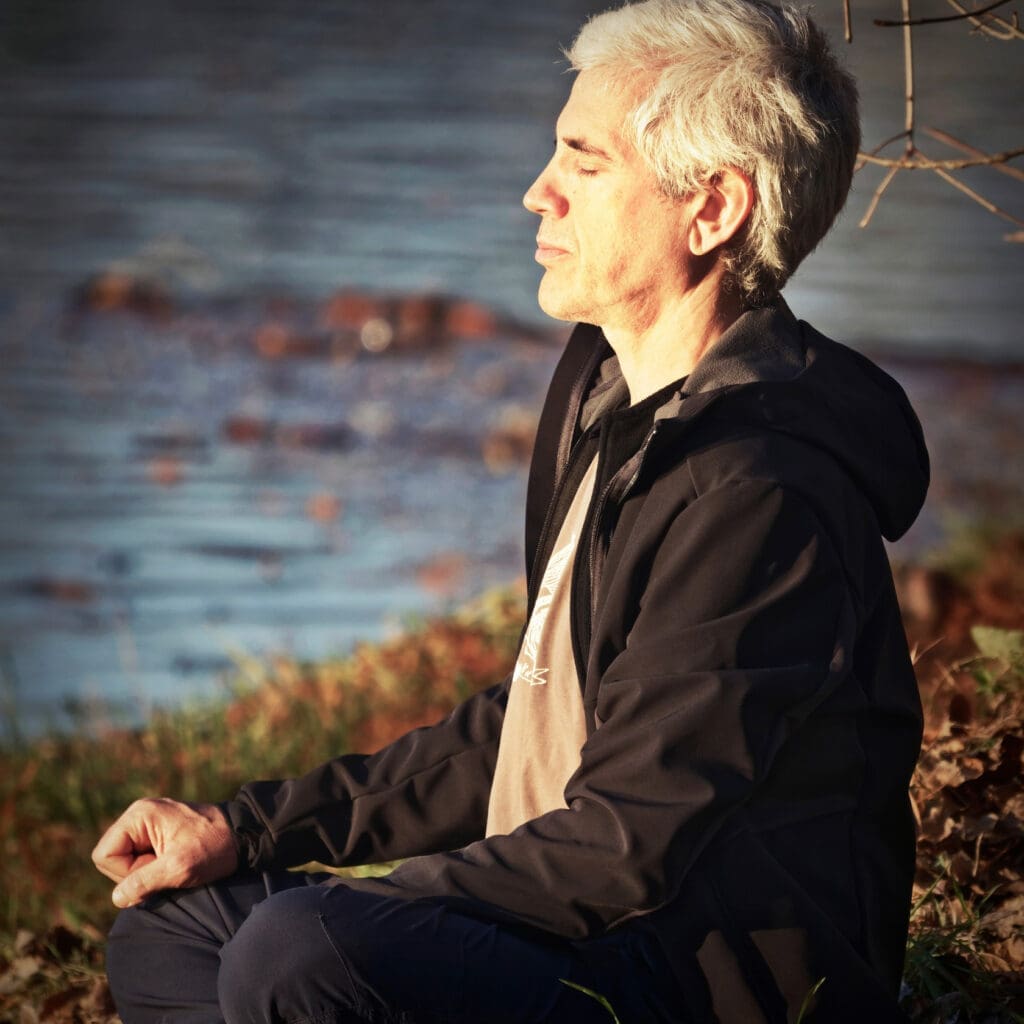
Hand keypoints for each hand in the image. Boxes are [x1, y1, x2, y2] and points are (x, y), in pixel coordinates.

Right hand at [91, 798, 238, 907]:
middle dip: (136, 872)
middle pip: (112, 858)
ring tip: (174, 863)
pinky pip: (140, 857)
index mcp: (139, 815)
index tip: (157, 868)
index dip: (125, 872)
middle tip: (168, 866)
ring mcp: (148, 823)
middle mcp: (139, 815)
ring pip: (125, 860)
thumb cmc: (215, 847)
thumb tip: (117, 898)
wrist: (243, 835)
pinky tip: (174, 862)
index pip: (104, 855)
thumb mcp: (180, 867)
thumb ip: (144, 882)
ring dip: (146, 871)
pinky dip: (154, 866)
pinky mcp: (158, 833)